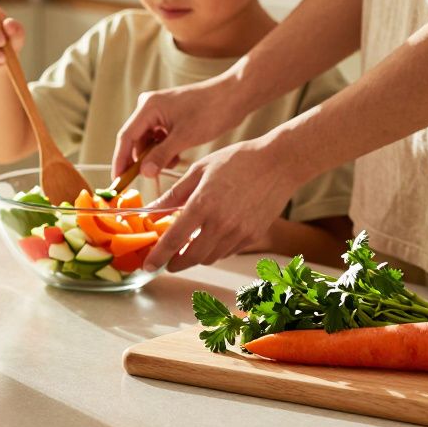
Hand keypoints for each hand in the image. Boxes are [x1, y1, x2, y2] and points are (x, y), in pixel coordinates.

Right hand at [112, 76, 246, 179]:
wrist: (234, 96)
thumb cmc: (211, 111)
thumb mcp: (184, 137)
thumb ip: (161, 156)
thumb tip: (143, 173)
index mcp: (148, 107)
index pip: (126, 137)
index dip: (120, 160)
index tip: (117, 181)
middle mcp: (149, 107)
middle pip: (136, 140)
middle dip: (143, 160)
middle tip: (150, 178)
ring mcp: (158, 112)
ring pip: (148, 141)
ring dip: (156, 156)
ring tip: (173, 162)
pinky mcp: (168, 117)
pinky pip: (158, 138)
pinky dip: (164, 150)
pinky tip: (176, 155)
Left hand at [142, 138, 297, 271]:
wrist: (280, 162)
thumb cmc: (237, 160)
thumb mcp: (198, 170)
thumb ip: (173, 194)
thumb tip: (152, 211)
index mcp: (202, 204)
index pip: (174, 239)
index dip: (158, 256)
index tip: (148, 266)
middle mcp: (221, 223)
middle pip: (191, 257)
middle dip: (176, 263)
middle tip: (167, 260)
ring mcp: (240, 232)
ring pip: (210, 258)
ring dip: (195, 256)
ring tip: (188, 245)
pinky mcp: (253, 235)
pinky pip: (227, 252)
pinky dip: (214, 250)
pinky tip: (210, 237)